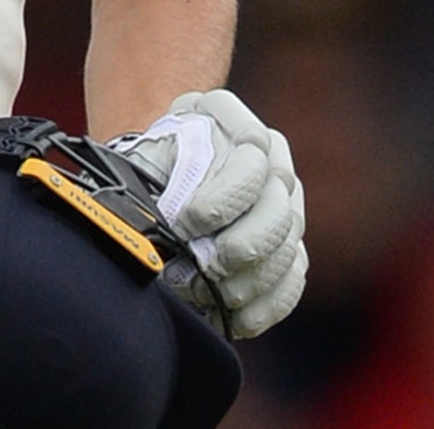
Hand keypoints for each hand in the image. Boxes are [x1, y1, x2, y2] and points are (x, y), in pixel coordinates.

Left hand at [111, 88, 307, 337]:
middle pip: (278, 204)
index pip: (252, 152)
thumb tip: (159, 231)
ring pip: (289, 244)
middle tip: (205, 267)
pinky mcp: (289, 239)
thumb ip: (150, 179)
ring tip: (211, 293)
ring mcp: (284, 196)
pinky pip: (293, 275)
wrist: (151, 175)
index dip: (225, 196)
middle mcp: (267, 152)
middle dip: (242, 244)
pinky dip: (268, 302)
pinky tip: (238, 317)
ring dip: (252, 279)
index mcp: (226, 116)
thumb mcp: (140, 156)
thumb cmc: (142, 164)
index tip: (186, 222)